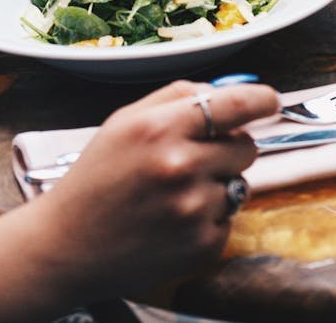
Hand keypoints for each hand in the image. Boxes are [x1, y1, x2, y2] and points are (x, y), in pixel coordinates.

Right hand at [29, 79, 278, 305]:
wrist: (65, 246)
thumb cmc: (97, 176)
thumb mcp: (127, 120)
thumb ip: (179, 95)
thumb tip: (228, 89)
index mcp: (161, 128)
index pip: (235, 104)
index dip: (262, 99)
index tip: (270, 101)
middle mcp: (181, 166)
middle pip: (247, 146)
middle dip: (231, 147)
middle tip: (197, 158)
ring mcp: (193, 210)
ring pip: (240, 184)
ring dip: (218, 185)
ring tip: (176, 194)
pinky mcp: (201, 246)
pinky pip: (229, 219)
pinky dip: (209, 218)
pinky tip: (174, 221)